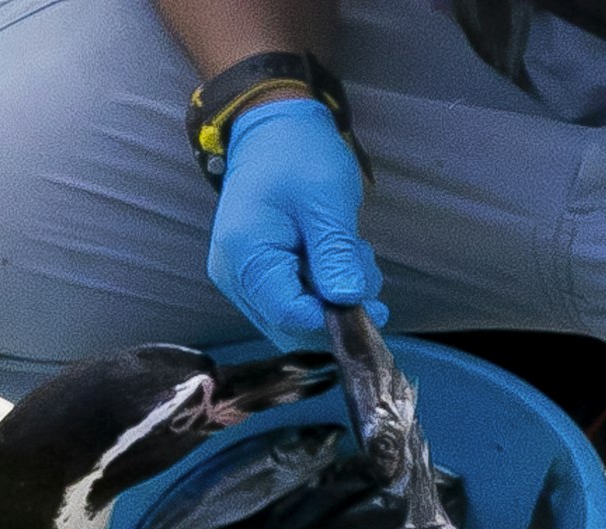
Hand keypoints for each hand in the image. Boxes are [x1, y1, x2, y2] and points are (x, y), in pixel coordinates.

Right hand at [206, 97, 385, 350]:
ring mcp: (241, 278)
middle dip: (333, 308)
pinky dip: (319, 289)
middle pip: (287, 323)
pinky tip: (334, 258)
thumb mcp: (327, 199)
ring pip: (291, 316)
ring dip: (330, 298)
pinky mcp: (254, 275)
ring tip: (352, 255)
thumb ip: (335, 254)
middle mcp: (234, 275)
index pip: (288, 313)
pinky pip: (289, 300)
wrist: (271, 129)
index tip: (372, 305)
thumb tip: (347, 300)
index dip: (330, 317)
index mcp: (246, 253)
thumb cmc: (298, 154)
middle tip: (366, 274)